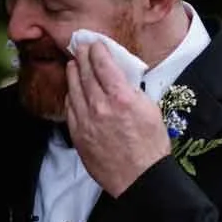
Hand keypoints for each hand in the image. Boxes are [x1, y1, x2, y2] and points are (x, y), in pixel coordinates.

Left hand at [64, 42, 169, 196]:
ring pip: (73, 89)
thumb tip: (119, 76)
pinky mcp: (78, 135)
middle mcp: (100, 106)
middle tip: (80, 47)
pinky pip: (70, 109)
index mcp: (121, 97)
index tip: (95, 43)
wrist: (139, 178)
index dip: (97, 50)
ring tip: (74, 64)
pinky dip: (71, 95)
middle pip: (85, 73)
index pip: (103, 64)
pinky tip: (73, 90)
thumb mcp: (150, 109)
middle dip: (82, 56)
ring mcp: (86, 121)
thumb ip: (131, 90)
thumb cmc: (150, 146)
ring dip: (73, 73)